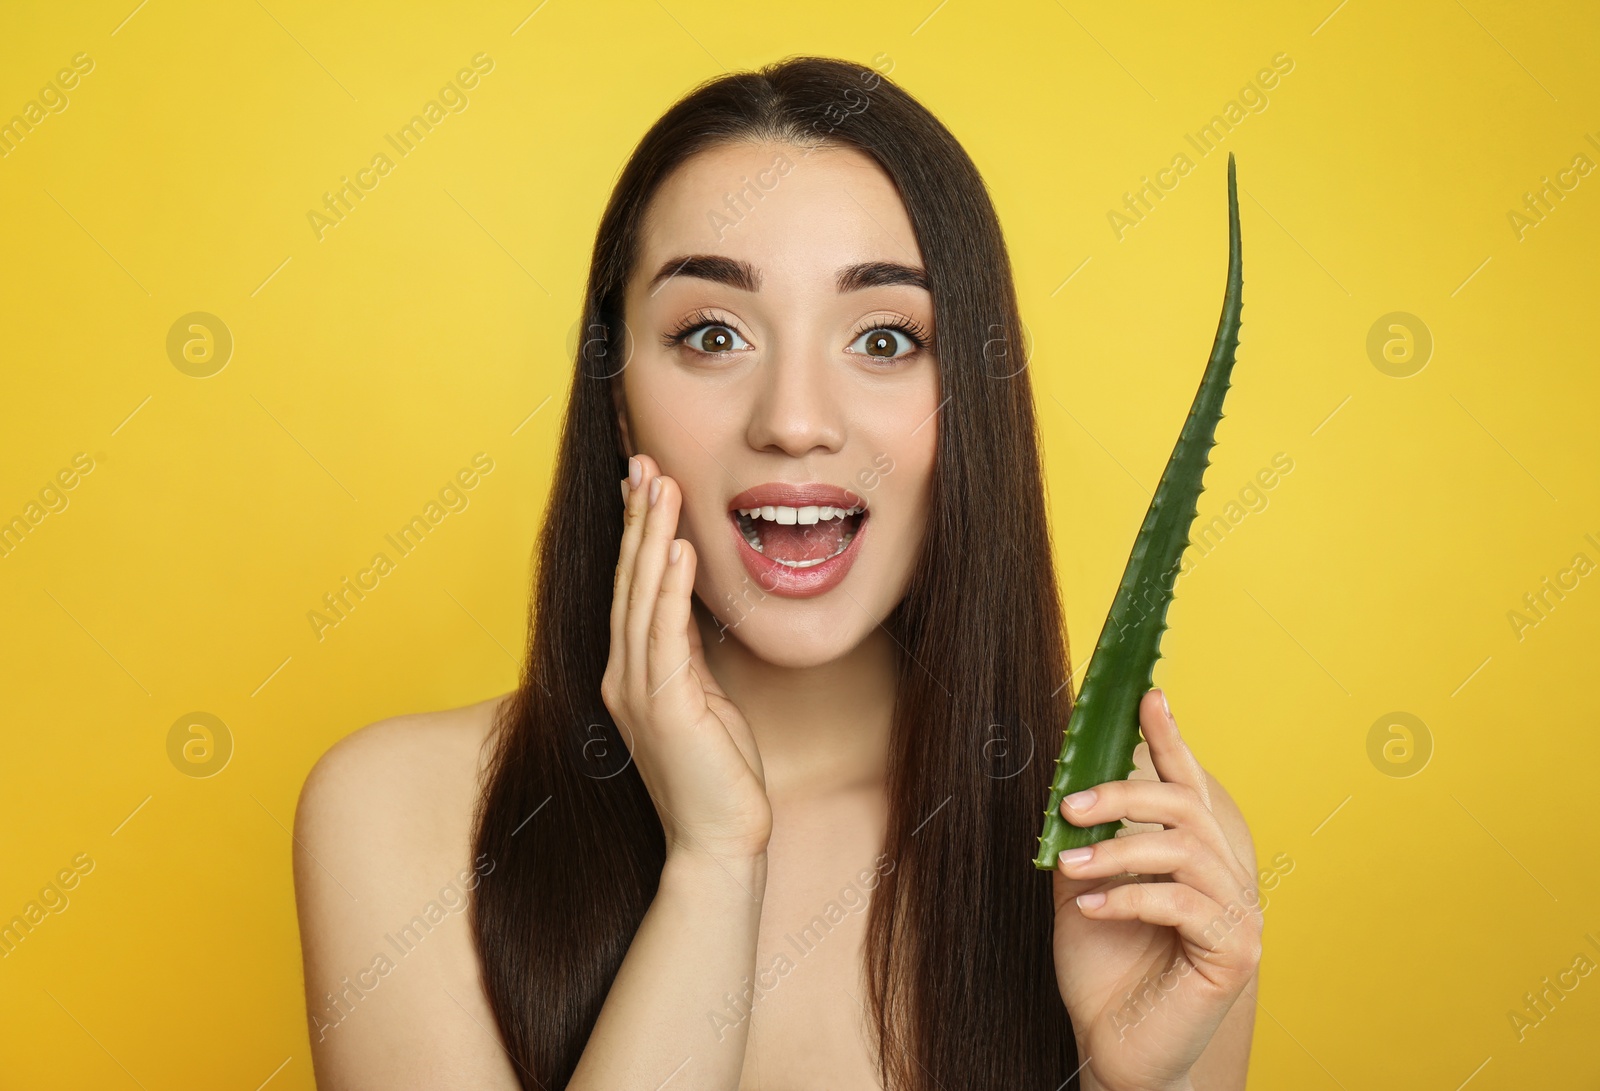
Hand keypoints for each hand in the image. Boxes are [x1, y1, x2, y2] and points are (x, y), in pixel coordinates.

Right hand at [601, 454, 771, 864]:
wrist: (718, 843)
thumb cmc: (716, 776)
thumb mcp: (703, 700)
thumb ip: (688, 655)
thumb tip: (687, 609)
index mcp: (631, 674)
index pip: (631, 589)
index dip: (635, 534)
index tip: (642, 483)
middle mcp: (623, 677)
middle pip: (627, 582)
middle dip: (635, 519)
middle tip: (641, 462)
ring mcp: (638, 692)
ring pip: (640, 598)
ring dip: (650, 538)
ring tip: (659, 486)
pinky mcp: (664, 707)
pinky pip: (664, 636)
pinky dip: (669, 588)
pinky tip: (678, 548)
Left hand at [1050, 689, 1259, 1090]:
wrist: (1114, 1048)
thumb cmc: (1105, 974)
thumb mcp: (1085, 893)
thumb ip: (1089, 845)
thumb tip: (1069, 794)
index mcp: (1195, 860)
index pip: (1188, 788)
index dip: (1171, 739)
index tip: (1149, 696)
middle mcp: (1226, 880)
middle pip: (1186, 808)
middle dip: (1126, 793)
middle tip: (1071, 805)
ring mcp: (1238, 917)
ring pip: (1184, 852)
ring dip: (1119, 851)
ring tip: (1071, 865)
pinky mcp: (1234, 954)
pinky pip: (1182, 904)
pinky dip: (1130, 898)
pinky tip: (1092, 908)